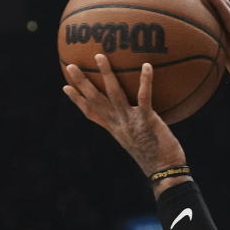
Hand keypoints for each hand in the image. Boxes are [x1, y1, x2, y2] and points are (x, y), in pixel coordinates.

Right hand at [62, 54, 185, 178]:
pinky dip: (145, 81)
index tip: (65, 86)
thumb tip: (144, 119)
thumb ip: (138, 128)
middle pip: (95, 100)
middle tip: (71, 65)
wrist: (164, 172)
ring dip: (106, 74)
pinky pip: (144, 97)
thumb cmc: (158, 159)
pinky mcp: (147, 120)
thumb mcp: (141, 142)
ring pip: (114, 94)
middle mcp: (119, 124)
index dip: (78, 100)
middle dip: (82, 83)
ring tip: (99, 56)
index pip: (91, 113)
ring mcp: (131, 121)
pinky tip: (146, 65)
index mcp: (115, 129)